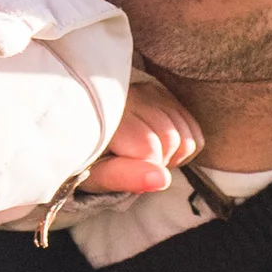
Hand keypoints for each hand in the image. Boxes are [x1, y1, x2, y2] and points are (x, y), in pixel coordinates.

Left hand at [80, 77, 204, 196]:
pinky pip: (192, 126)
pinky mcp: (162, 93)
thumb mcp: (96, 175)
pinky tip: (160, 146)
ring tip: (147, 156)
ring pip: (185, 133)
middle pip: (171, 139)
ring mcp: (149, 92)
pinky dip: (182, 144)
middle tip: (137, 166)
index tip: (128, 171)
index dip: (145, 170)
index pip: (149, 147)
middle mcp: (131, 96)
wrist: (80, 131)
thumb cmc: (86, 159)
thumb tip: (162, 179)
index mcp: (107, 115)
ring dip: (172, 154)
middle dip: (160, 162)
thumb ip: (126, 177)